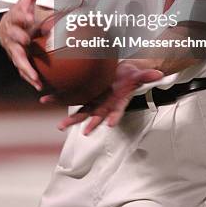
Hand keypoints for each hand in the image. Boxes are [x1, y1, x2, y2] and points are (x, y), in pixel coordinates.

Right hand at [0, 0, 52, 89]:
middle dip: (19, 38)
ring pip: (16, 57)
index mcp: (14, 17)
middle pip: (13, 36)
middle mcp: (10, 33)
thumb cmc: (22, 11)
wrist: (7, 25)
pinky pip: (21, 69)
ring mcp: (11, 47)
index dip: (23, 15)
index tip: (31, 17)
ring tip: (35, 76)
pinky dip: (28, 77)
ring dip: (25, 66)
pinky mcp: (15, 58)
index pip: (18, 14)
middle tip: (27, 41)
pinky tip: (39, 85)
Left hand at [41, 62, 162, 134]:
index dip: (114, 116)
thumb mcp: (139, 74)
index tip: (110, 124)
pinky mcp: (84, 92)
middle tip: (83, 132)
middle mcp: (104, 103)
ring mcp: (93, 100)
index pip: (117, 110)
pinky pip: (70, 96)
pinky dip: (59, 97)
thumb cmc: (129, 75)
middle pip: (95, 115)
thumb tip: (160, 74)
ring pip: (81, 111)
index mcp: (117, 100)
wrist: (118, 73)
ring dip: (71, 119)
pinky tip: (45, 97)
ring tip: (60, 126)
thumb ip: (148, 75)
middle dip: (89, 123)